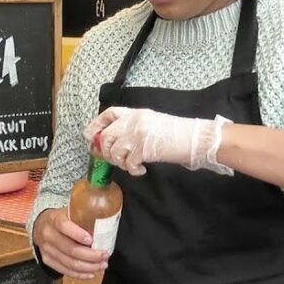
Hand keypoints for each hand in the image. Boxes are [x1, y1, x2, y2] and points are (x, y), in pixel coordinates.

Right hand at [32, 209, 107, 279]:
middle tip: (105, 255)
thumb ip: (83, 218)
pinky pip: (65, 270)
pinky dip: (80, 274)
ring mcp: (46, 250)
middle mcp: (48, 235)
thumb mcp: (69, 212)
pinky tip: (91, 273)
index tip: (92, 240)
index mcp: (54, 219)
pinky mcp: (47, 260)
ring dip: (88, 267)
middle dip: (91, 255)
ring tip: (102, 265)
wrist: (41, 225)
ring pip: (69, 263)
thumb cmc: (61, 219)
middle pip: (70, 249)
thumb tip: (106, 227)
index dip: (78, 234)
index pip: (64, 226)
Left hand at [83, 107, 232, 175]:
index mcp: (136, 113)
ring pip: (114, 151)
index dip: (96, 125)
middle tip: (113, 159)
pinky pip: (128, 163)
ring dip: (119, 162)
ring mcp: (137, 135)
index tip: (90, 135)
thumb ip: (133, 126)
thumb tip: (114, 140)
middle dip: (106, 151)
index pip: (109, 114)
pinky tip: (140, 170)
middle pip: (106, 136)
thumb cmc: (176, 133)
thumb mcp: (152, 121)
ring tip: (130, 165)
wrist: (193, 138)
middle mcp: (133, 121)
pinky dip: (132, 170)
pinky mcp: (143, 149)